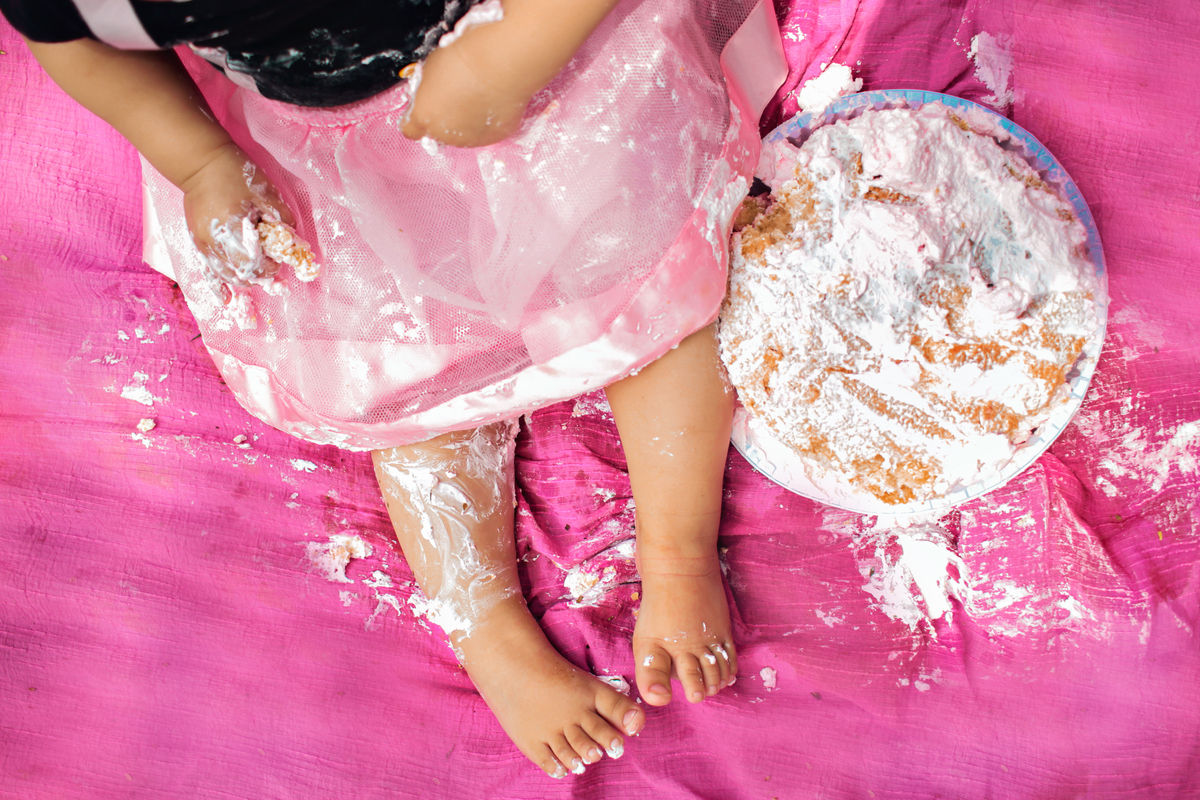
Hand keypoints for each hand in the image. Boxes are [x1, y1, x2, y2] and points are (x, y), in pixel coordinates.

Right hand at [180, 142, 294, 286]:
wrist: (201, 163)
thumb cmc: (236, 175)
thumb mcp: (267, 194)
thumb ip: (282, 220)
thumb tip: (294, 243)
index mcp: (235, 230)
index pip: (257, 265)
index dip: (271, 267)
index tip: (279, 258)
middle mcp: (216, 242)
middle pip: (243, 274)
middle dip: (260, 273)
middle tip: (271, 263)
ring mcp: (204, 244)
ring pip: (228, 276)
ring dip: (245, 278)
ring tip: (258, 272)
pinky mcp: (197, 242)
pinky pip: (208, 272)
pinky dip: (219, 287)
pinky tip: (227, 300)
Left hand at [401, 42, 531, 147]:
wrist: (495, 63)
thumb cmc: (462, 58)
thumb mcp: (431, 68)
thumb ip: (428, 87)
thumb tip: (434, 89)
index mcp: (423, 116)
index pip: (411, 129)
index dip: (417, 119)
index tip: (425, 109)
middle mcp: (443, 134)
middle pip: (438, 132)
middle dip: (444, 118)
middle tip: (457, 96)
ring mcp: (470, 139)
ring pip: (464, 135)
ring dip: (467, 121)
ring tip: (478, 96)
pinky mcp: (494, 138)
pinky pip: (489, 131)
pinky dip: (490, 120)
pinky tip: (494, 101)